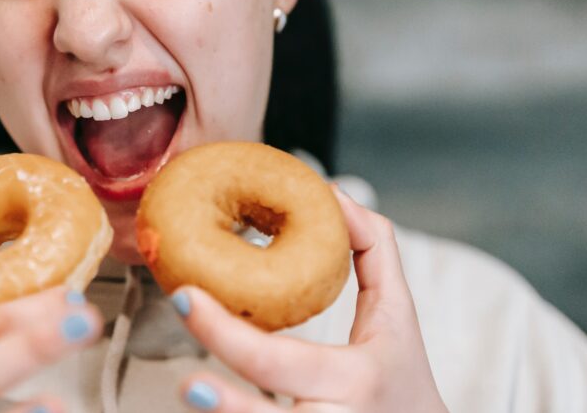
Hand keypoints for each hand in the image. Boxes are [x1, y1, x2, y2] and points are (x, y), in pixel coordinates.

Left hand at [171, 190, 447, 411]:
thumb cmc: (402, 375)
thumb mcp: (398, 314)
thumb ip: (373, 250)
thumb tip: (333, 195)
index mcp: (353, 378)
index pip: (277, 359)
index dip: (225, 333)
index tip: (184, 298)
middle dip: (221, 405)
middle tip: (185, 382)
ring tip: (192, 393)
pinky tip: (211, 404)